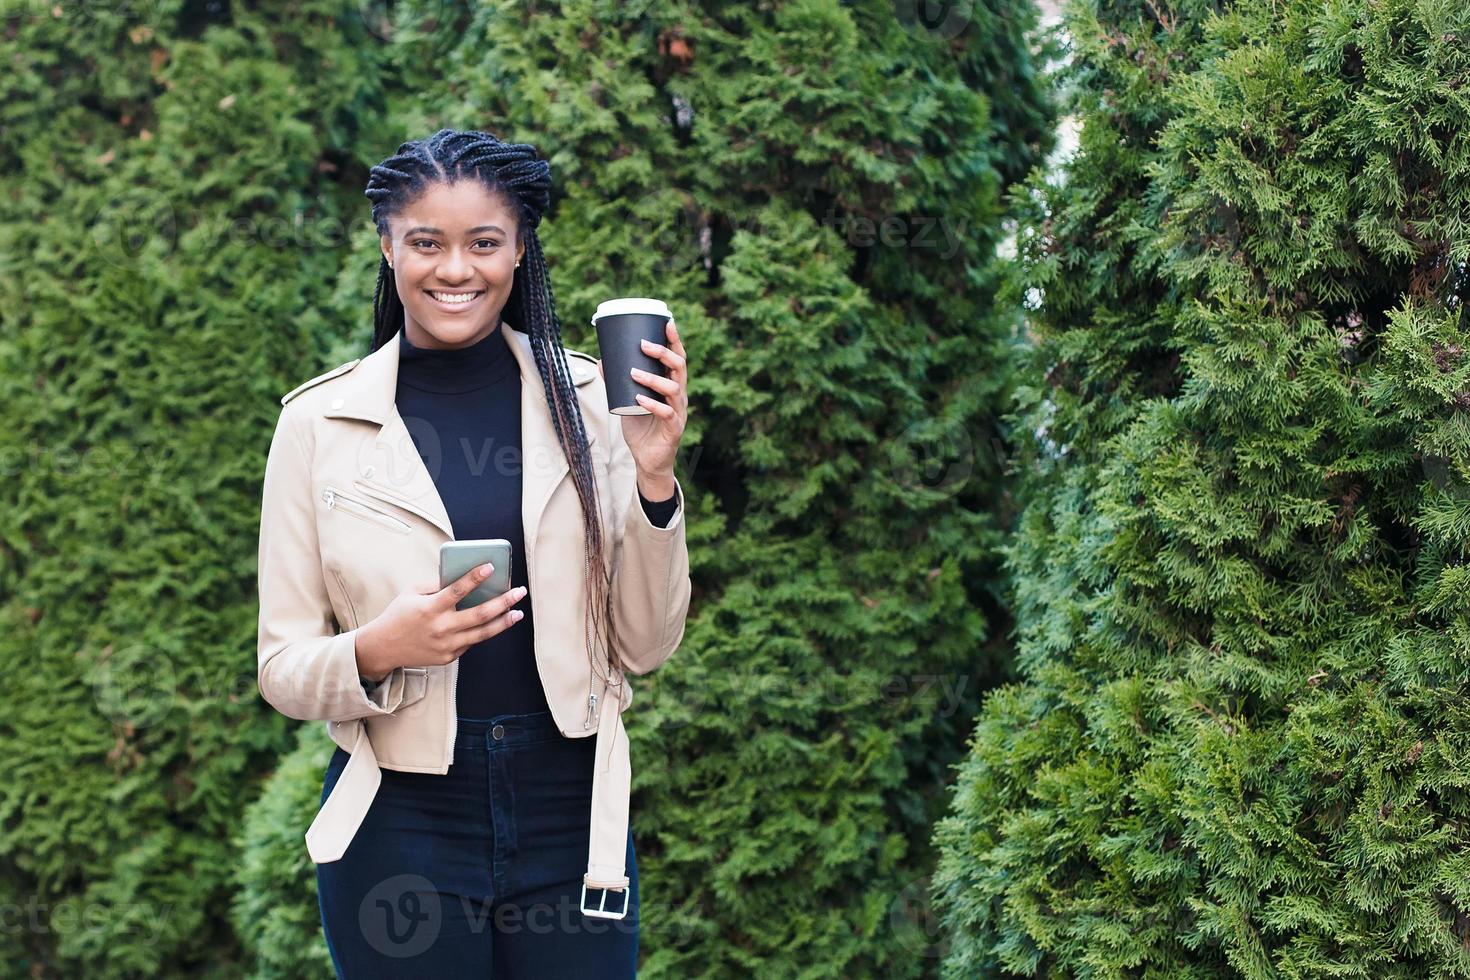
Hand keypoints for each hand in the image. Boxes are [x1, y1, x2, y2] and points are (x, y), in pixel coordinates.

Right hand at [354, 563, 527, 680]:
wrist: (383, 647)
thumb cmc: (399, 614)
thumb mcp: (411, 593)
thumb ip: (437, 584)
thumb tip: (464, 576)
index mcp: (430, 608)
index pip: (457, 590)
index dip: (475, 578)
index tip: (492, 567)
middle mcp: (440, 628)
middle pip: (479, 614)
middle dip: (503, 602)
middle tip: (520, 591)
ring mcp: (446, 645)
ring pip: (482, 634)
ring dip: (503, 622)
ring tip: (518, 612)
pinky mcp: (448, 657)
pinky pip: (470, 643)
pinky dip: (482, 632)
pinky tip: (494, 623)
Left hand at [597, 318, 687, 482]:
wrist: (648, 460)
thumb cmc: (641, 428)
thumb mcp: (627, 400)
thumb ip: (618, 383)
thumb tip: (602, 360)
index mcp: (672, 385)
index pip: (678, 358)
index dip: (675, 340)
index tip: (667, 323)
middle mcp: (679, 396)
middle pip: (680, 367)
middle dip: (664, 353)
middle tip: (643, 344)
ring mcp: (678, 412)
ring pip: (674, 388)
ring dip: (653, 378)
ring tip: (634, 373)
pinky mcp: (673, 429)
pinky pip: (666, 413)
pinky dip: (653, 404)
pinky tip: (639, 399)